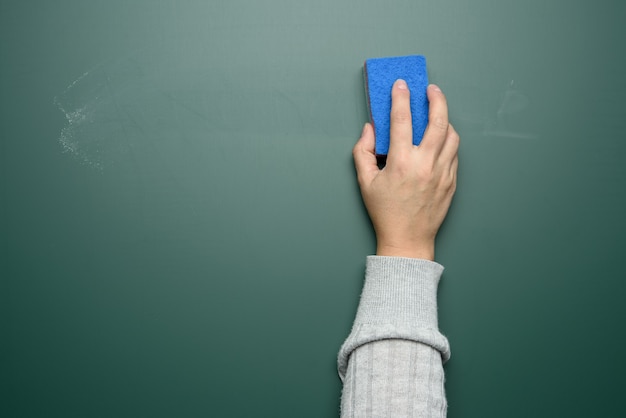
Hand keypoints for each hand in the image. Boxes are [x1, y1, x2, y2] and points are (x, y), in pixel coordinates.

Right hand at [353, 80, 458, 259]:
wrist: (407, 239)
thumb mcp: (365, 182)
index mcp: (401, 162)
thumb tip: (369, 129)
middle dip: (436, 99)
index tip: (400, 85)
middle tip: (431, 89)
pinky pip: (454, 153)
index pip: (402, 120)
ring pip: (452, 136)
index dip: (401, 97)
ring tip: (437, 114)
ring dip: (445, 119)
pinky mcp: (452, 182)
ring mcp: (442, 173)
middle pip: (438, 121)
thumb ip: (362, 152)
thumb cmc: (385, 212)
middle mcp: (425, 164)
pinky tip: (440, 138)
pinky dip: (448, 141)